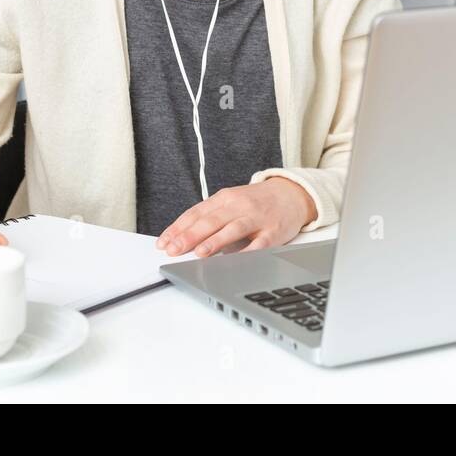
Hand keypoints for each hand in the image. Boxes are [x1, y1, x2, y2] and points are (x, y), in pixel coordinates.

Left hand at [157, 178, 317, 256]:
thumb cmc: (256, 202)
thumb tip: (182, 238)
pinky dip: (247, 252)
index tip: (164, 243)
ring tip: (199, 252)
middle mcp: (239, 206)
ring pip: (233, 229)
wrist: (291, 195)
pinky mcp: (273, 231)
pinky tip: (235, 261)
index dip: (178, 228)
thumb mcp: (231, 202)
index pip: (196, 213)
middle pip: (211, 221)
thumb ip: (210, 217)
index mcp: (225, 198)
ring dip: (215, 241)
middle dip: (190, 236)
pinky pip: (259, 243)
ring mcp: (257, 218)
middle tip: (173, 249)